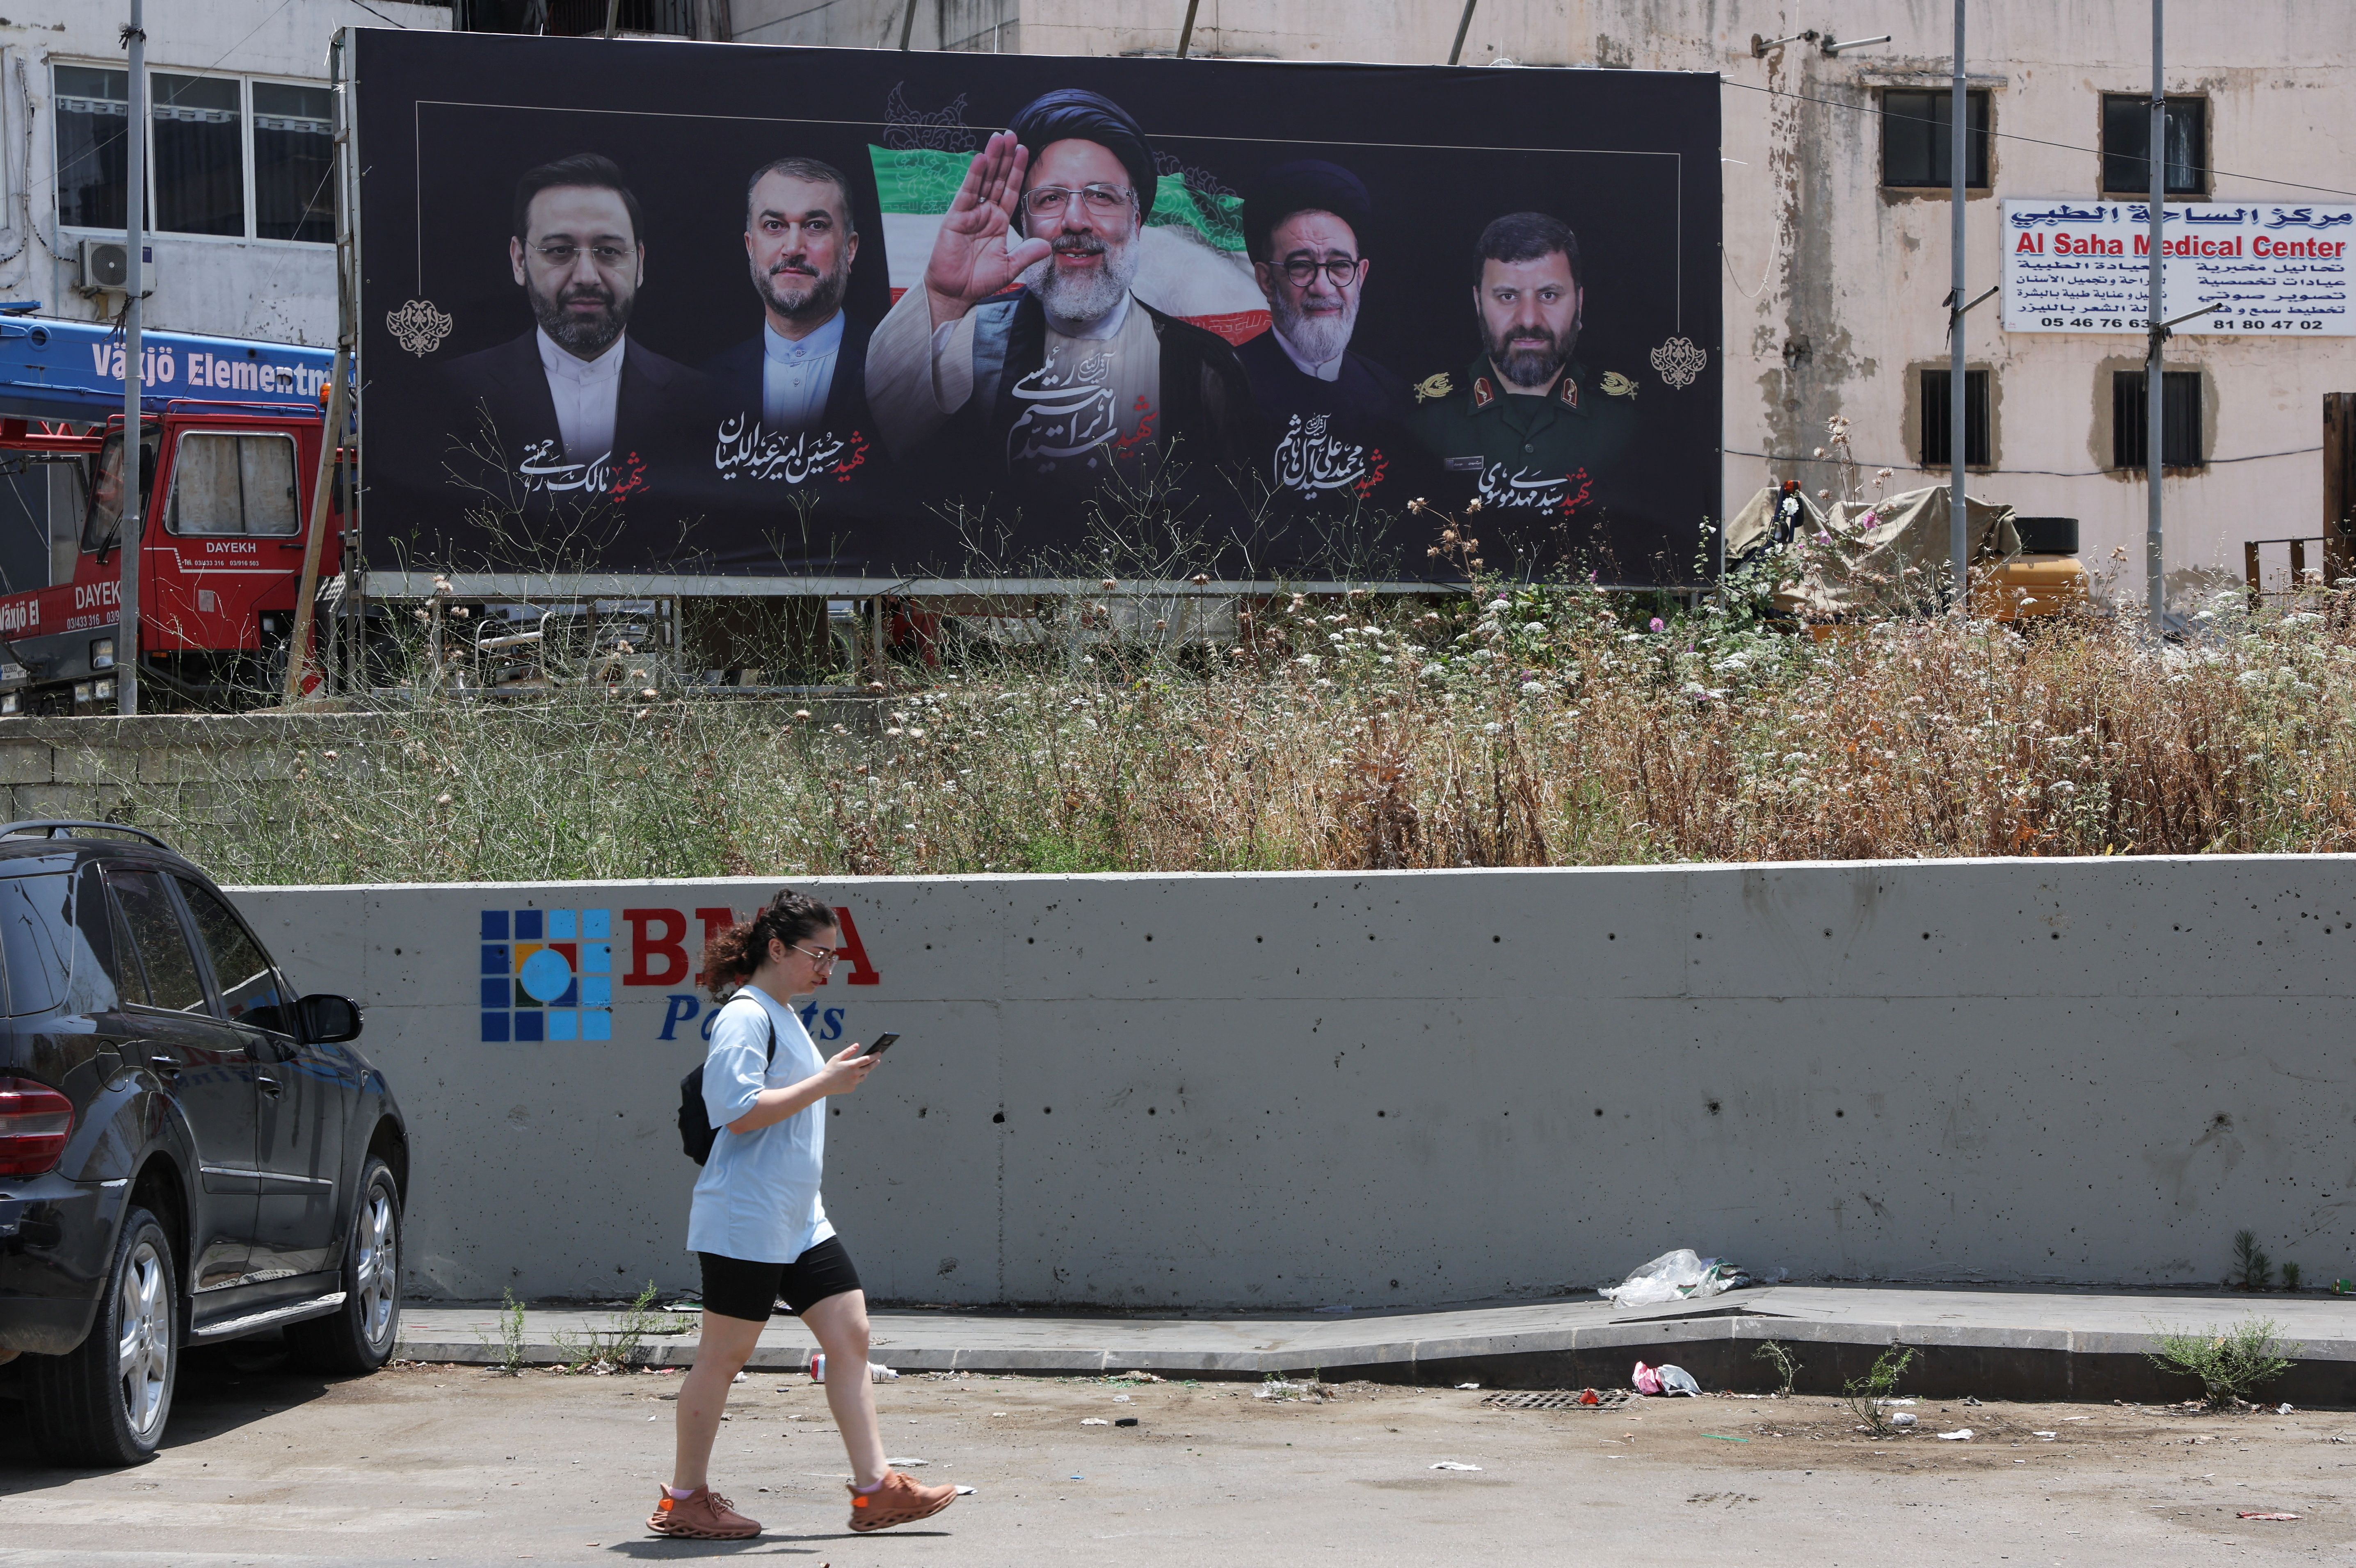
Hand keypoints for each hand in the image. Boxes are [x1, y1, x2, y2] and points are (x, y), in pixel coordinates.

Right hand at [815, 1040, 880, 1096]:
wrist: (823, 1085)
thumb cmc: (829, 1070)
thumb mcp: (837, 1058)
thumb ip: (848, 1051)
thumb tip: (857, 1045)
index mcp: (852, 1065)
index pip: (867, 1059)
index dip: (874, 1056)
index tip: (878, 1053)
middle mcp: (855, 1074)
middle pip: (869, 1068)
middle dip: (874, 1063)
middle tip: (877, 1060)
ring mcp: (854, 1082)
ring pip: (864, 1076)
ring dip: (865, 1072)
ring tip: (863, 1068)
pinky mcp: (852, 1088)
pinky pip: (857, 1082)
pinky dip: (856, 1079)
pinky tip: (850, 1077)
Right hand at [923, 130, 1052, 328]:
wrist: (956, 293)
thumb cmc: (978, 280)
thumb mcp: (1009, 267)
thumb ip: (1027, 254)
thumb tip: (1047, 246)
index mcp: (998, 221)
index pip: (1010, 190)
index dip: (1017, 171)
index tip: (1025, 150)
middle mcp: (985, 213)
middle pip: (997, 179)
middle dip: (1005, 157)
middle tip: (1011, 134)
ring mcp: (970, 213)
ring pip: (983, 180)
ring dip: (991, 158)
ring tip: (999, 137)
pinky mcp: (956, 218)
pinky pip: (967, 194)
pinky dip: (974, 176)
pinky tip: (982, 159)